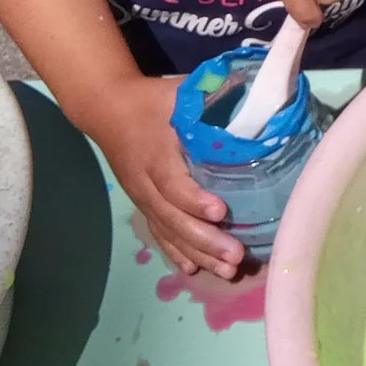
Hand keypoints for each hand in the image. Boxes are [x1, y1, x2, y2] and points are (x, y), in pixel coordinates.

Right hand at [79, 74, 244, 278]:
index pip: (173, 183)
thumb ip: (215, 97)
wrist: (106, 109)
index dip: (194, 199)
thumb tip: (258, 99)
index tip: (220, 212)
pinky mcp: (143, 204)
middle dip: (205, 240)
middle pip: (173, 217)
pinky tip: (193, 270)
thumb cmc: (153, 100)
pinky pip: (159, 233)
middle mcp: (145, 182)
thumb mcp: (180, 93)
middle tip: (236, 257)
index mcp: (156, 153)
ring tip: (227, 272)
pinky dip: (175, 252)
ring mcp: (142, 197)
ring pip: (168, 231)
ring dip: (197, 253)